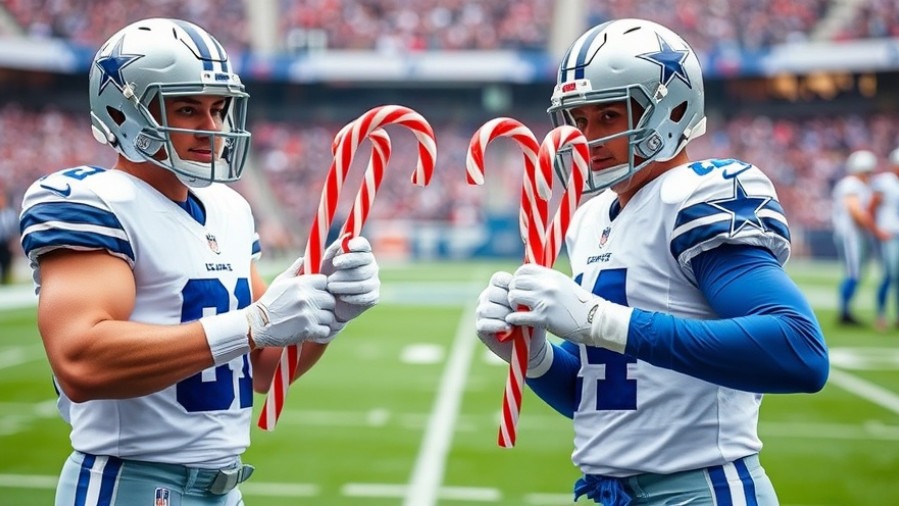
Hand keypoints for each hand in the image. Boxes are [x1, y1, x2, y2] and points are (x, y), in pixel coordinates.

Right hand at [246, 271, 336, 347]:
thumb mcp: (280, 282)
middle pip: (331, 300)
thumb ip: (294, 270)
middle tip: (316, 310)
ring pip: (330, 316)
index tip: (317, 295)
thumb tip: (303, 259)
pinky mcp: (308, 330)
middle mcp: (306, 297)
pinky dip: (320, 332)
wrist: (257, 325)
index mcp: (301, 283)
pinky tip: (312, 330)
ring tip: (313, 321)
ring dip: (323, 320)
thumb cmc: (269, 302)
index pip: (326, 282)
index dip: (323, 289)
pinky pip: (326, 330)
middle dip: (325, 306)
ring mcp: (308, 314)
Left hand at [319, 236, 379, 339]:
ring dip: (344, 285)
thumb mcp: (326, 264)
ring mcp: (374, 281)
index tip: (348, 247)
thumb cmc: (328, 278)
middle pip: (364, 261)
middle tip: (331, 275)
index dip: (357, 244)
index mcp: (361, 253)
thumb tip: (339, 243)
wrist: (331, 302)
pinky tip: (340, 296)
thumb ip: (331, 252)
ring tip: (330, 287)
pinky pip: (365, 296)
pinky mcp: (374, 296)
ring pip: (363, 281)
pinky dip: (351, 297)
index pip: (363, 245)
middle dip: (346, 266)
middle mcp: (371, 265)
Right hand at [475, 271, 550, 374]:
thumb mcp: (532, 304)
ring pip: (486, 308)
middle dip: (508, 303)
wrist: (532, 345)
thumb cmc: (533, 321)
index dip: (509, 284)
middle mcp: (487, 298)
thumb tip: (527, 282)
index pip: (498, 278)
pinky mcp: (480, 328)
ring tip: (515, 322)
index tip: (522, 294)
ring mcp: (481, 312)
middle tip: (520, 312)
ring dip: (503, 314)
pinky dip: (497, 325)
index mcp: (498, 288)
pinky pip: (484, 323)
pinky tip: (509, 329)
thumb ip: (526, 293)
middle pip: (492, 293)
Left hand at [505, 264, 631, 352]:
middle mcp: (547, 285)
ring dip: (512, 305)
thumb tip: (529, 279)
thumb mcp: (564, 284)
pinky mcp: (543, 318)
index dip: (517, 279)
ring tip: (517, 311)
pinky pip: (518, 316)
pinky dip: (513, 319)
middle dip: (513, 292)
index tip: (520, 288)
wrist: (596, 320)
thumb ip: (547, 281)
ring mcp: (545, 301)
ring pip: (513, 297)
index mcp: (552, 275)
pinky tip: (515, 321)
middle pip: (515, 282)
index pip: (523, 269)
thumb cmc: (580, 304)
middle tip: (516, 302)